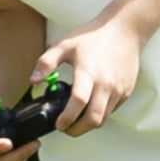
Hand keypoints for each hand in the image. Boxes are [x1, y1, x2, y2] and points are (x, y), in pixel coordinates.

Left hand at [39, 17, 147, 134]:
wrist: (125, 30)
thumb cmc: (93, 37)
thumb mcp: (65, 44)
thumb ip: (46, 62)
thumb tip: (34, 81)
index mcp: (89, 73)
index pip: (79, 102)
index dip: (67, 118)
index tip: (57, 124)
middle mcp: (106, 84)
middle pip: (93, 119)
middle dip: (77, 130)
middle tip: (64, 127)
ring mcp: (118, 90)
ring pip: (103, 119)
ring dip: (87, 124)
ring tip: (75, 119)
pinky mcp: (126, 92)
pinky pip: (111, 111)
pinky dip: (99, 115)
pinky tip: (89, 107)